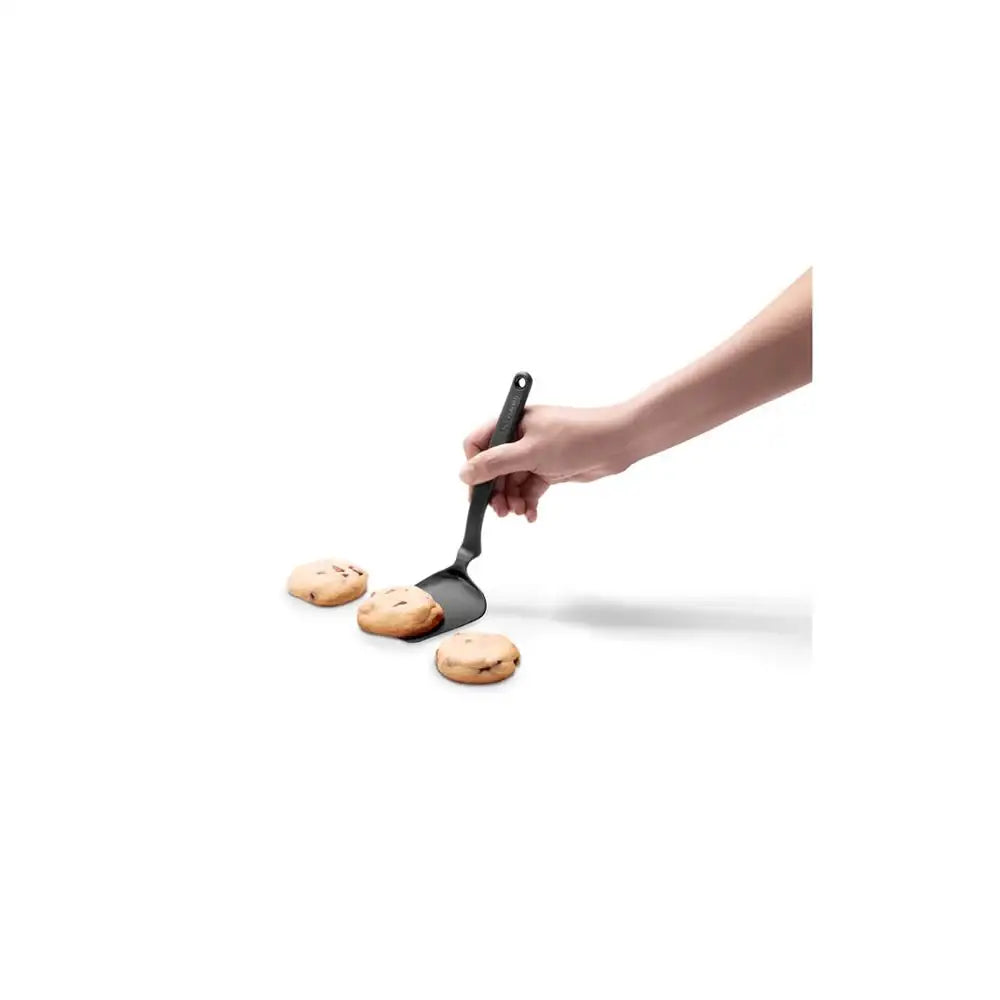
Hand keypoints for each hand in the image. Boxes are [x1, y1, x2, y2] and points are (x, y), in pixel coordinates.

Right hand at [460, 404, 633, 520]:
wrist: (617, 443)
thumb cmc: (578, 437)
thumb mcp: (530, 452)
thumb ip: (495, 463)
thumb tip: (465, 473)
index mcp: (512, 422)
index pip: (478, 444)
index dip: (475, 468)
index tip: (477, 492)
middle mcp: (521, 437)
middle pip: (494, 468)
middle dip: (495, 491)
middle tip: (501, 511)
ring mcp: (535, 454)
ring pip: (512, 482)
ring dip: (512, 500)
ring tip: (518, 512)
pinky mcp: (550, 469)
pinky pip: (530, 489)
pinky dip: (529, 502)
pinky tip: (531, 514)